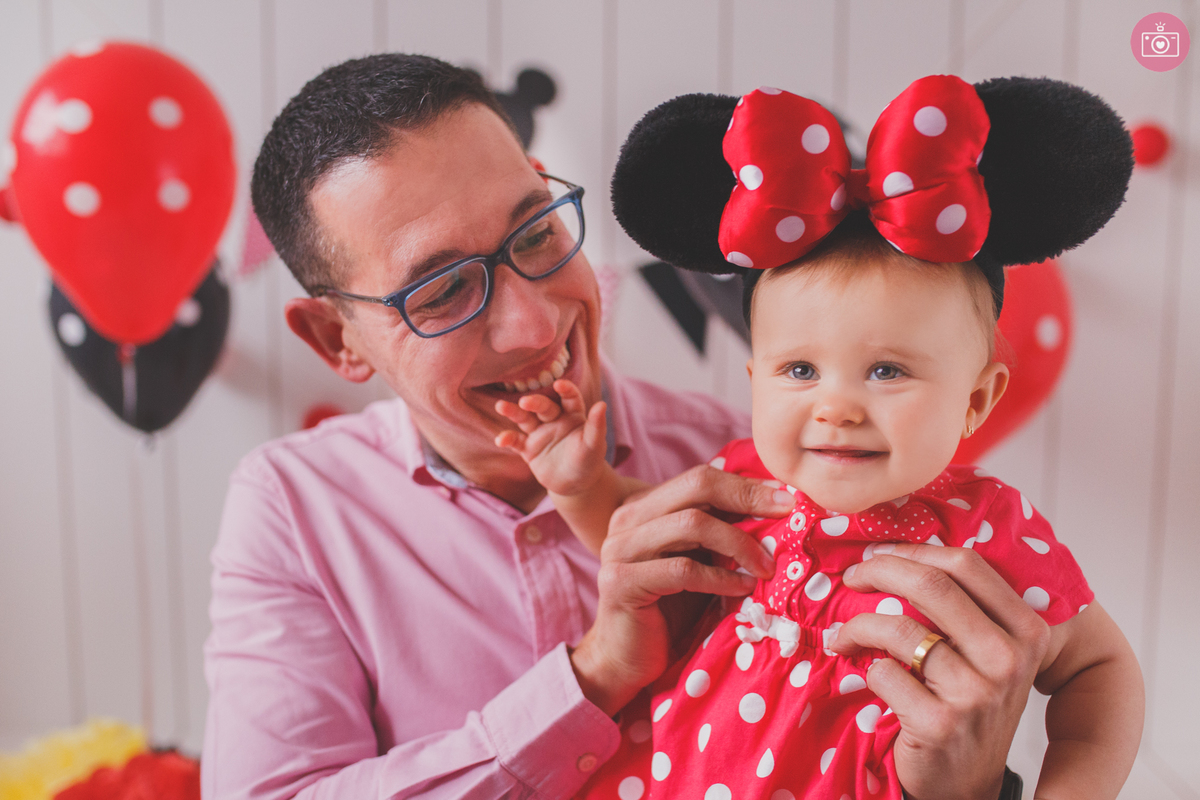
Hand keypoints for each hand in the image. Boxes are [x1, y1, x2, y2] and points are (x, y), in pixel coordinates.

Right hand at [494, 379, 607, 495]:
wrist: (575, 485)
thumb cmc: (588, 461)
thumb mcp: (594, 445)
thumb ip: (596, 426)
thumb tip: (602, 404)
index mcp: (573, 415)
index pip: (569, 398)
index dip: (565, 390)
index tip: (560, 385)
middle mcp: (554, 419)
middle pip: (543, 407)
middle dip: (535, 403)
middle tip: (525, 402)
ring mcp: (539, 433)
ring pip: (525, 419)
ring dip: (513, 412)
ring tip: (501, 406)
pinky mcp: (528, 448)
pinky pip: (516, 441)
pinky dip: (508, 439)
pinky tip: (501, 440)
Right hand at [569, 466, 793, 715]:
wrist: (627, 658)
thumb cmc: (670, 609)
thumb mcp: (699, 560)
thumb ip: (720, 531)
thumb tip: (776, 506)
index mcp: (644, 505)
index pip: (700, 478)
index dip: (745, 485)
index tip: (786, 498)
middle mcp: (627, 518)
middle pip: (696, 487)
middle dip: (747, 499)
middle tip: (786, 515)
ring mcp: (619, 548)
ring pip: (691, 525)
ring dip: (738, 543)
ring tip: (766, 567)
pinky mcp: (621, 582)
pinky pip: (683, 570)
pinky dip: (720, 578)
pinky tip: (742, 590)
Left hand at [831, 544, 1050, 799]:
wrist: (965, 783)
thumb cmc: (968, 706)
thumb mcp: (986, 654)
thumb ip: (963, 606)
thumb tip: (898, 552)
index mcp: (1026, 629)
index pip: (966, 565)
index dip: (913, 552)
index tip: (878, 555)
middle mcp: (1009, 658)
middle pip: (930, 585)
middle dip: (879, 572)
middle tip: (852, 579)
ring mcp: (977, 693)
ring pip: (898, 629)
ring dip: (857, 626)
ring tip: (843, 634)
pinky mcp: (941, 723)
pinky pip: (883, 672)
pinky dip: (865, 668)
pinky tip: (863, 673)